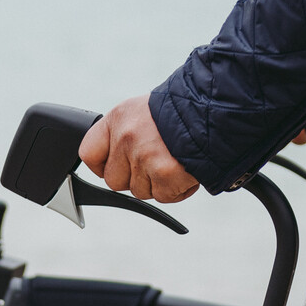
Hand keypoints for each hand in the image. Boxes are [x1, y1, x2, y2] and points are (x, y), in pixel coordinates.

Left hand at [79, 96, 199, 203]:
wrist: (215, 109)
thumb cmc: (182, 112)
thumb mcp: (143, 113)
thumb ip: (125, 136)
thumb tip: (114, 164)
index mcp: (118, 118)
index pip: (89, 153)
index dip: (101, 166)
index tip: (116, 167)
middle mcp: (127, 137)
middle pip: (114, 181)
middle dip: (134, 178)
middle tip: (156, 162)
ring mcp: (144, 157)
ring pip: (140, 191)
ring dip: (158, 184)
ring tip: (175, 161)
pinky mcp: (164, 174)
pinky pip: (163, 197)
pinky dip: (177, 190)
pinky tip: (186, 171)